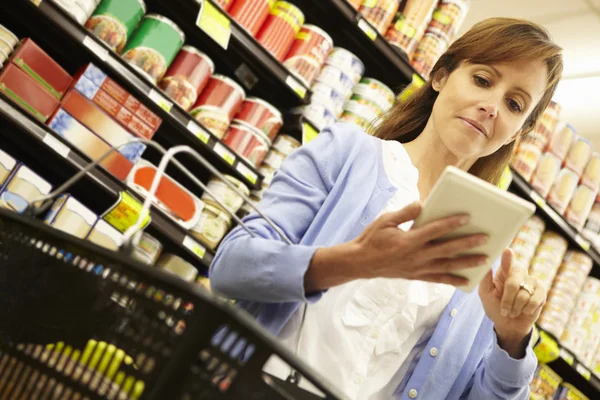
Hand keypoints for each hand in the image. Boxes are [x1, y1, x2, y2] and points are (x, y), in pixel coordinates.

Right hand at [350, 202, 488, 285]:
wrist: (361, 262)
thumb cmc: (372, 239)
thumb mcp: (385, 221)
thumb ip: (405, 213)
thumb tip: (422, 204)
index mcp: (408, 240)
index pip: (435, 230)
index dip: (451, 223)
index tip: (467, 217)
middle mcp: (416, 256)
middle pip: (447, 249)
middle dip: (467, 243)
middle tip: (485, 238)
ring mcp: (417, 268)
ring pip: (447, 266)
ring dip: (466, 262)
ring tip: (484, 259)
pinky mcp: (416, 276)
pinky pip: (438, 279)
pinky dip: (452, 280)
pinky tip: (466, 280)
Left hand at [479, 248, 546, 355]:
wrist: (509, 325)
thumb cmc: (495, 307)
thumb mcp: (485, 294)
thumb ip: (485, 279)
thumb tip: (485, 264)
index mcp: (503, 271)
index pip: (506, 262)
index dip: (507, 258)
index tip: (507, 251)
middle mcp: (518, 273)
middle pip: (513, 282)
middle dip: (507, 299)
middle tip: (504, 309)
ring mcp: (531, 281)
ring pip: (523, 294)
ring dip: (516, 307)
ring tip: (513, 311)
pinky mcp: (541, 291)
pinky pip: (535, 299)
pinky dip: (527, 309)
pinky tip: (524, 311)